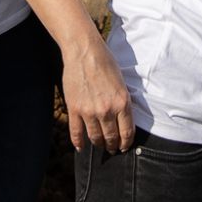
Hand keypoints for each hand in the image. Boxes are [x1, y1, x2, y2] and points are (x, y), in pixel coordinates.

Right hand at [63, 37, 134, 153]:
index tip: (124, 147)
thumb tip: (122, 118)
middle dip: (113, 146)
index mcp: (122, 103)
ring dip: (98, 144)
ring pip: (95, 137)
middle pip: (111, 137)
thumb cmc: (105, 63)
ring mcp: (89, 111)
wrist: (84, 52)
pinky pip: (76, 132)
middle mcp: (107, 110)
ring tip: (100, 146)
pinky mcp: (75, 109)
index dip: (126, 143)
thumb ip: (122, 101)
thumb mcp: (122, 82)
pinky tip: (81, 147)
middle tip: (112, 149)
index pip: (127, 132)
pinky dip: (78, 142)